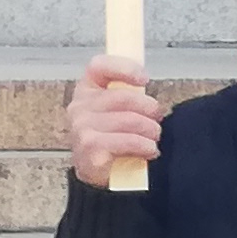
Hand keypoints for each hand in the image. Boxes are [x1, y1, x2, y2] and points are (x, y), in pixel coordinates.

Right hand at [63, 55, 161, 189]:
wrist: (99, 171)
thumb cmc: (112, 136)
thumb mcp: (117, 109)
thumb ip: (127, 93)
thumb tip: (144, 81)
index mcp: (86, 91)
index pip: (98, 66)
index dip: (124, 68)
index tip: (144, 79)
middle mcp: (79, 107)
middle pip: (124, 96)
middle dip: (150, 109)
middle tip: (157, 119)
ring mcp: (82, 128)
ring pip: (130, 120)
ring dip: (151, 131)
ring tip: (153, 138)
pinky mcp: (90, 148)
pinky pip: (129, 141)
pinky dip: (146, 147)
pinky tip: (149, 151)